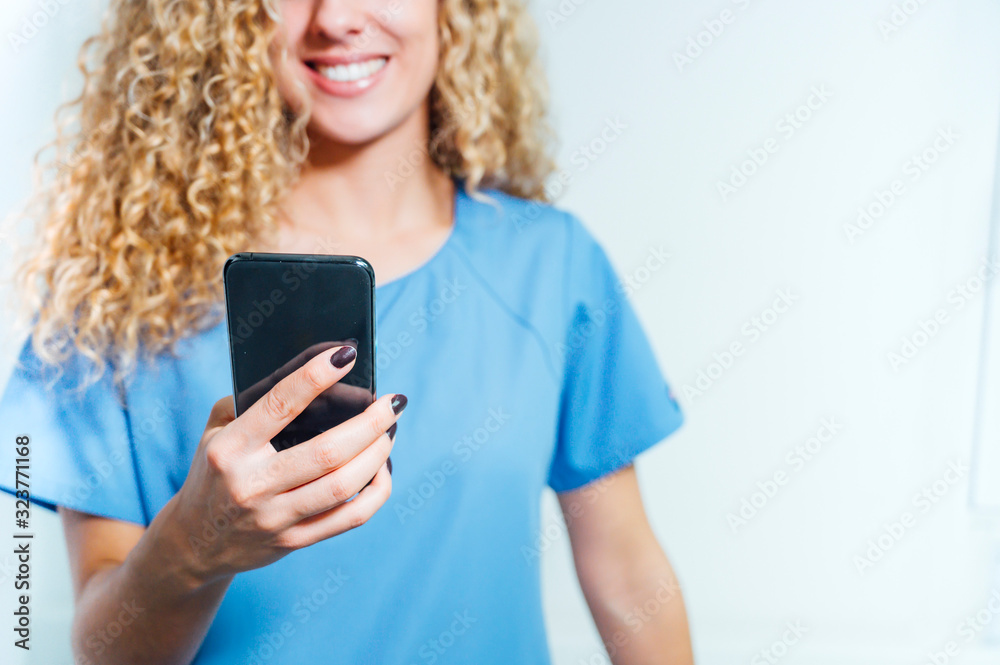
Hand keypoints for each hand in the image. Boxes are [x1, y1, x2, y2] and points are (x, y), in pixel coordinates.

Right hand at [166, 344, 405, 586]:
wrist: (194, 543)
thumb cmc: (214, 472)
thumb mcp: (216, 431)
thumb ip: (252, 400)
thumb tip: (312, 370)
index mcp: (230, 448)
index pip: (279, 405)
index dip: (316, 377)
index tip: (347, 354)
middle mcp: (251, 484)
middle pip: (327, 452)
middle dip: (371, 423)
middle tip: (393, 402)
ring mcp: (274, 518)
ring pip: (343, 485)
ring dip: (378, 454)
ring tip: (390, 432)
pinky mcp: (293, 542)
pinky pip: (350, 518)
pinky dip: (377, 490)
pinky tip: (383, 469)